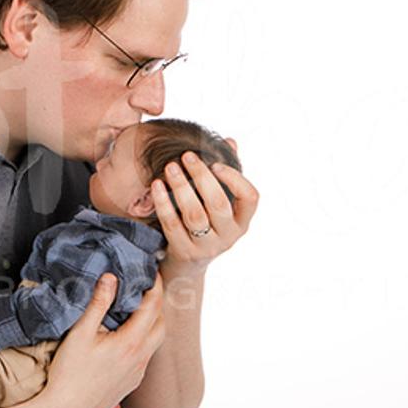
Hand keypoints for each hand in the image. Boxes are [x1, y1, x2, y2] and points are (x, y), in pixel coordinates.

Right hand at [39, 272, 165, 407]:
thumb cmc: (69, 374)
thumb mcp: (80, 333)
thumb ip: (98, 303)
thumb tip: (111, 278)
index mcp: (131, 343)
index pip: (152, 307)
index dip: (154, 286)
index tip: (152, 272)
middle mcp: (140, 358)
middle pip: (161, 324)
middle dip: (157, 304)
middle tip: (145, 288)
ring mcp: (137, 373)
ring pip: (154, 342)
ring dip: (151, 323)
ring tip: (136, 309)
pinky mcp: (131, 383)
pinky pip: (145, 356)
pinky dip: (143, 340)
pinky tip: (126, 337)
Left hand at [152, 137, 258, 270]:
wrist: (187, 266)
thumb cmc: (206, 224)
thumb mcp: (220, 203)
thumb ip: (227, 175)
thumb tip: (230, 141)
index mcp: (242, 222)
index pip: (251, 198)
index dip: (235, 178)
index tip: (216, 162)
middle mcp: (229, 236)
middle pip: (218, 203)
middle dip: (202, 176)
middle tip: (187, 156)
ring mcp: (207, 247)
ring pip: (195, 215)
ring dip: (181, 187)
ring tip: (170, 167)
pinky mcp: (184, 252)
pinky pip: (172, 224)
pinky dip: (163, 202)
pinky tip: (156, 185)